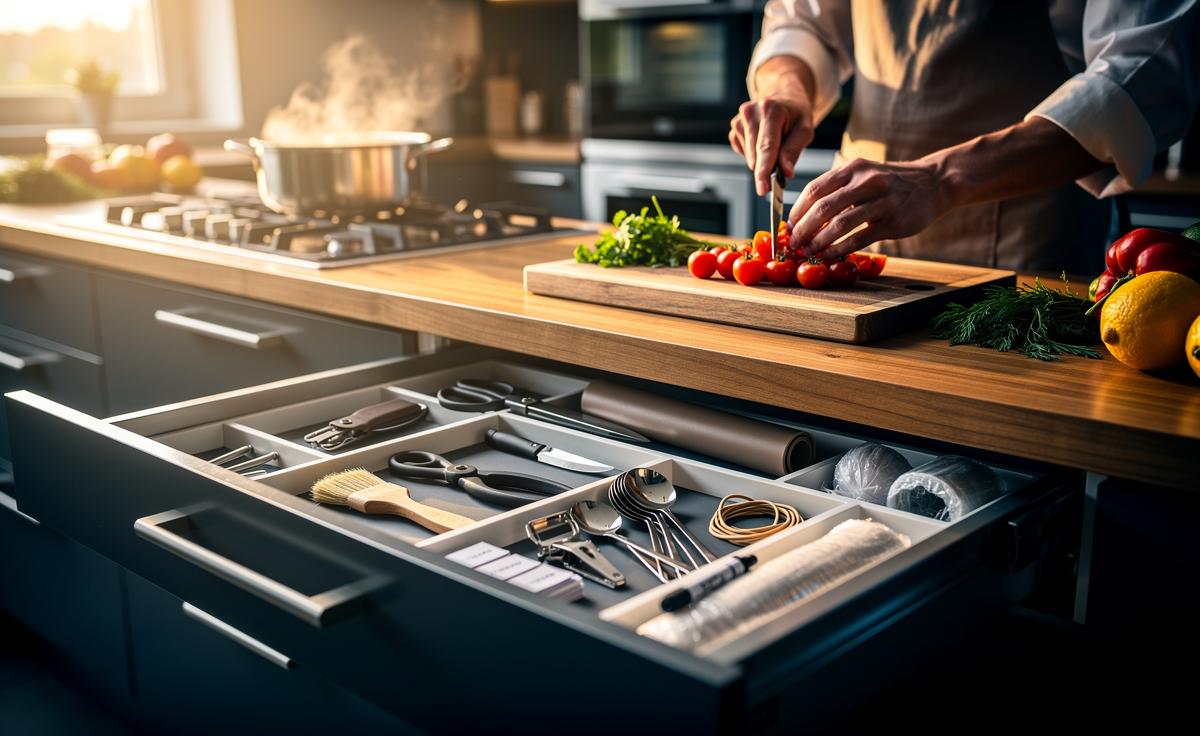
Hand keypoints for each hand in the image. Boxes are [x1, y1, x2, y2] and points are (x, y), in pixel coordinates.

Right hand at [729, 97, 813, 196]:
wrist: (784, 96)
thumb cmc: (796, 113)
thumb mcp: (805, 129)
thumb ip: (794, 151)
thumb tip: (785, 173)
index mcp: (771, 110)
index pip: (766, 147)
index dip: (764, 170)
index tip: (763, 189)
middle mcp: (751, 112)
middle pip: (756, 155)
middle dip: (768, 167)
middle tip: (783, 165)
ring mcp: (740, 119)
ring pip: (750, 157)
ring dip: (763, 159)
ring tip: (776, 143)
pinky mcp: (734, 127)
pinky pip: (743, 152)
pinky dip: (755, 153)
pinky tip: (763, 141)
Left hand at [788, 158, 952, 259]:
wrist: (934, 183)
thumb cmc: (891, 182)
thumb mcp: (863, 174)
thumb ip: (837, 189)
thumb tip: (805, 215)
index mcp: (852, 169)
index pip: (814, 189)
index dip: (797, 211)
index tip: (788, 227)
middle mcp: (866, 182)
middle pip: (823, 208)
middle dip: (803, 229)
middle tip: (793, 243)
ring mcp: (881, 201)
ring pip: (840, 225)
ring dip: (819, 242)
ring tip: (808, 252)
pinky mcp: (893, 221)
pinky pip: (859, 239)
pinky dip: (840, 250)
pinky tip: (830, 256)